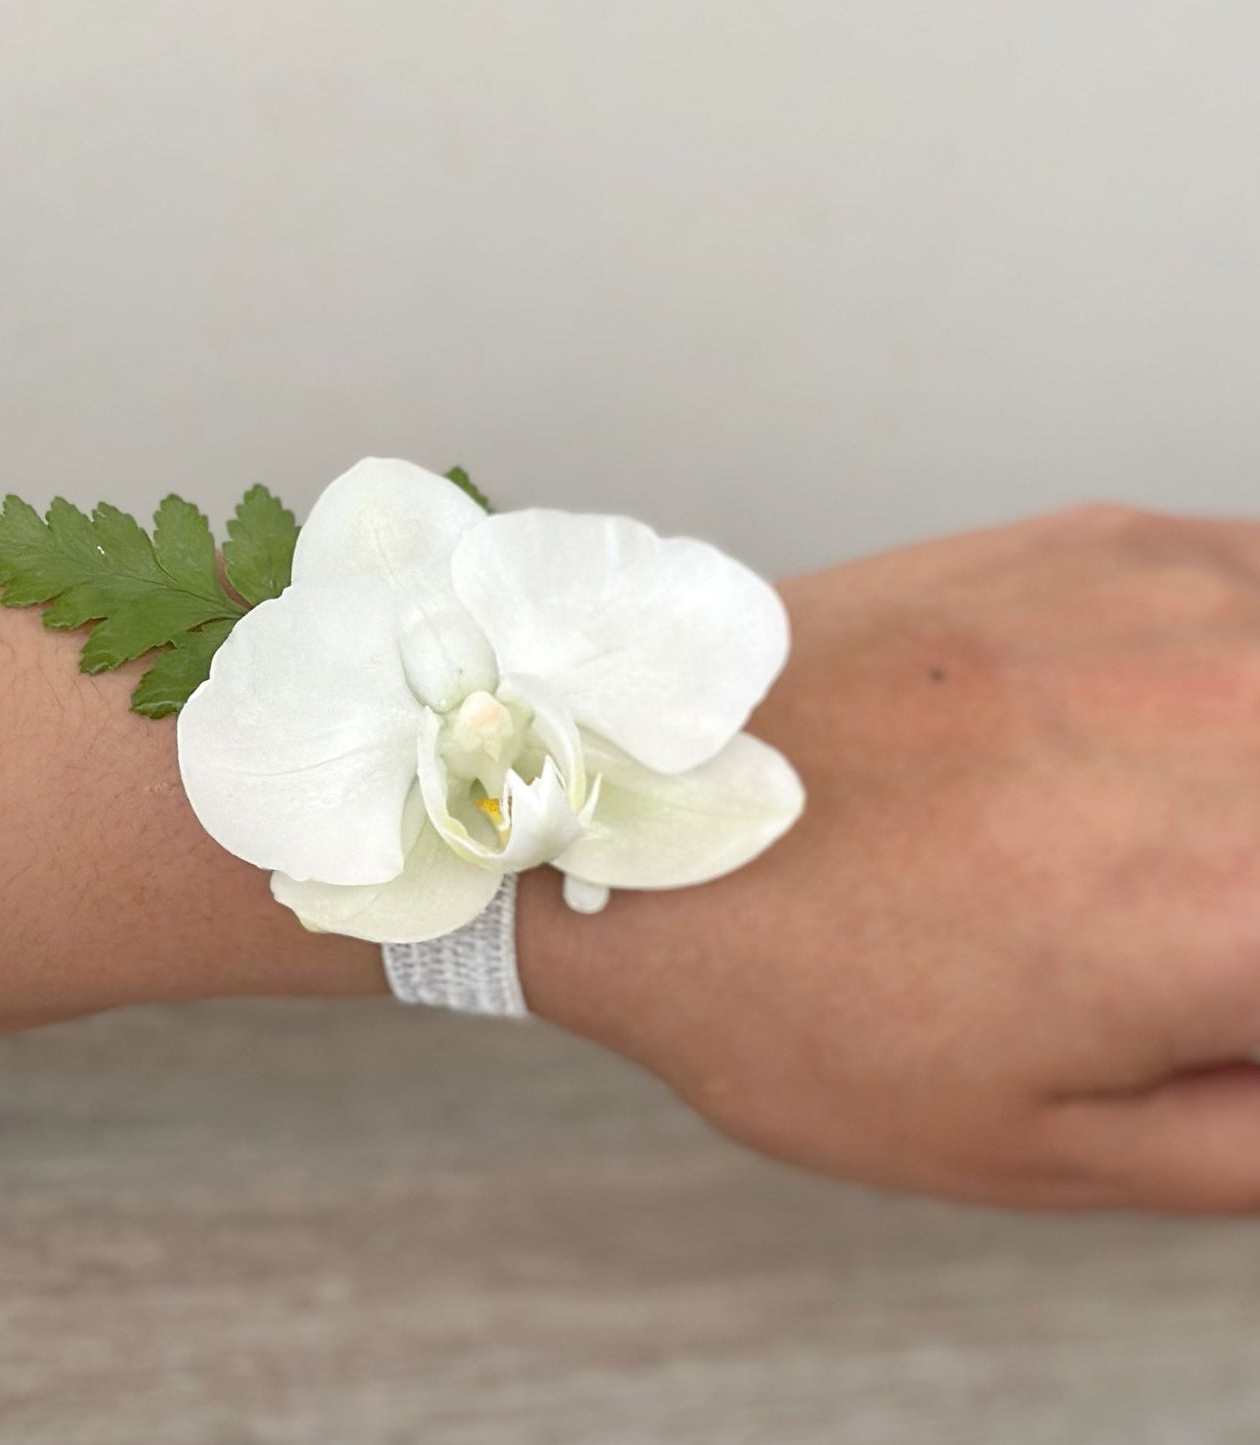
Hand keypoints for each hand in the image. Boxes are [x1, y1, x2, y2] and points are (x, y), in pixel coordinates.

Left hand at [523, 504, 1259, 1212]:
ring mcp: (1186, 602)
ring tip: (1162, 852)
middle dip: (1252, 901)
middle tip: (1193, 930)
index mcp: (1250, 906)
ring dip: (1246, 792)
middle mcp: (1248, 721)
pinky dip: (1251, 680)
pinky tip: (1174, 738)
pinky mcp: (1113, 538)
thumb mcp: (1046, 1148)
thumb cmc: (796, 993)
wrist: (632, 814)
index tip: (1221, 988)